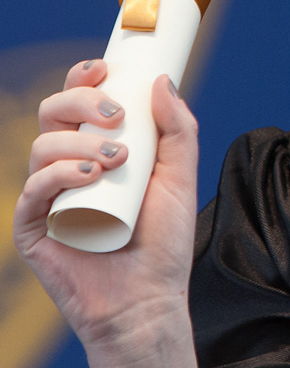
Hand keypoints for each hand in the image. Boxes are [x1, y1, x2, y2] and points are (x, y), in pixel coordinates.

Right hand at [13, 60, 198, 353]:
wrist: (148, 299)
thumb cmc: (164, 241)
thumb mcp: (181, 177)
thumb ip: (178, 129)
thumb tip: (162, 80)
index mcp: (99, 149)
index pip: (79, 103)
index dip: (83, 78)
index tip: (104, 68)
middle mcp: (69, 167)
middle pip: (53, 114)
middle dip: (80, 101)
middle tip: (117, 115)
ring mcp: (49, 196)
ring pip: (41, 147)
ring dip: (78, 143)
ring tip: (115, 161)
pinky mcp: (34, 228)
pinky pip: (31, 190)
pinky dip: (56, 175)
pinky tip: (87, 177)